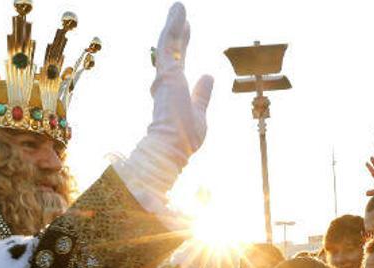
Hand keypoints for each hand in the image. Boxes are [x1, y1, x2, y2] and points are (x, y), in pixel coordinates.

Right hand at [149, 3, 213, 164]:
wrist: (171, 148)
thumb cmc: (184, 139)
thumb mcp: (199, 113)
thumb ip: (202, 94)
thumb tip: (208, 77)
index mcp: (173, 92)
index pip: (179, 64)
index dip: (183, 47)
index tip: (187, 34)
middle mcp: (166, 83)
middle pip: (174, 51)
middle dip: (179, 32)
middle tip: (181, 16)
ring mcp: (165, 77)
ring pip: (170, 45)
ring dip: (174, 25)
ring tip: (179, 7)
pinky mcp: (167, 74)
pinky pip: (170, 45)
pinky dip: (174, 28)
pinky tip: (179, 12)